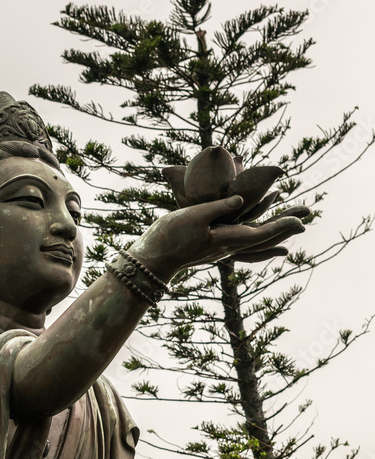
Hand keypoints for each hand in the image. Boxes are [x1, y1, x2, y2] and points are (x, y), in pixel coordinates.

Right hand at [131, 195, 306, 281]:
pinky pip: (242, 246)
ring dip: (273, 235)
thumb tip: (241, 199)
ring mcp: (221, 249)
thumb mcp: (192, 216)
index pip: (262, 233)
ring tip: (289, 231)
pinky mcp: (212, 247)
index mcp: (226, 240)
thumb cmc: (169, 237)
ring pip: (254, 244)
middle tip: (306, 215)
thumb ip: (218, 208)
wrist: (152, 259)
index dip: (283, 225)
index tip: (302, 220)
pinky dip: (255, 243)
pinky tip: (253, 236)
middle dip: (285, 228)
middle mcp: (228, 247)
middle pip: (264, 239)